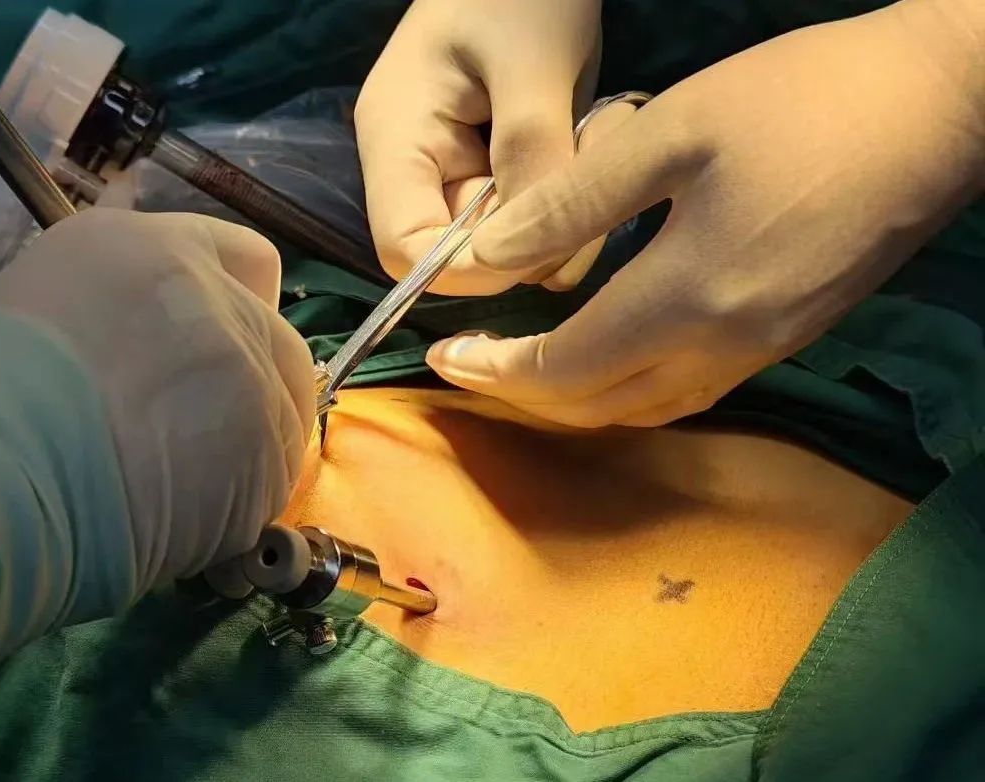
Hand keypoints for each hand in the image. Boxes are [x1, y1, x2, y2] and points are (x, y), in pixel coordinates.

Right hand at [0, 209, 313, 661]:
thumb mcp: (52, 299)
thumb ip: (129, 305)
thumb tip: (154, 339)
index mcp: (163, 253)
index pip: (248, 260)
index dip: (244, 301)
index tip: (224, 339)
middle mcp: (225, 305)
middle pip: (279, 345)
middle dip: (251, 387)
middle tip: (192, 432)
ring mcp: (256, 381)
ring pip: (283, 419)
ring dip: (246, 452)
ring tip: (175, 488)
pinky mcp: (269, 457)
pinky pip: (271, 485)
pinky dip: (240, 507)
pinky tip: (185, 522)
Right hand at [355, 0, 602, 294]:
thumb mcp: (533, 63)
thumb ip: (530, 157)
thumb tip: (536, 254)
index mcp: (397, 139)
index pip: (405, 251)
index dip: (467, 269)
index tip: (542, 248)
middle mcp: (419, 165)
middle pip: (464, 249)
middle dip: (536, 230)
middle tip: (597, 168)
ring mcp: (460, 163)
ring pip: (510, 232)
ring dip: (567, 206)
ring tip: (604, 130)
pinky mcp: (499, 159)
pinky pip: (534, 203)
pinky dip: (574, 184)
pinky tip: (601, 130)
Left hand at [426, 0, 984, 426]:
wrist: (934, 108)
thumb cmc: (799, 103)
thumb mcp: (671, 132)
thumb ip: (572, 202)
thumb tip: (488, 251)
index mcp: (687, 299)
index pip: (565, 369)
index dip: (496, 370)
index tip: (446, 356)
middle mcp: (723, 348)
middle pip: (600, 407)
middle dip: (524, 396)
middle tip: (471, 365)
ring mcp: (761, 350)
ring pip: (644, 409)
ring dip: (576, 401)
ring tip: (525, 368)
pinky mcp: (787, 337)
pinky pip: (687, 391)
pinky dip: (628, 389)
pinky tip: (607, 356)